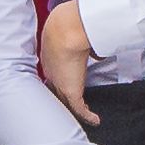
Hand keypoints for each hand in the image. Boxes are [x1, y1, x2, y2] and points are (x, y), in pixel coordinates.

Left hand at [34, 0, 97, 127]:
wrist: (65, 30)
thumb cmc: (65, 24)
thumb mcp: (67, 29)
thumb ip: (76, 37)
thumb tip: (92, 43)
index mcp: (48, 59)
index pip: (52, 75)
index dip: (57, 81)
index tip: (61, 84)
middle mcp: (52, 74)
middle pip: (55, 92)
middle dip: (60, 99)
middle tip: (67, 107)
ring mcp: (61, 84)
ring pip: (65, 102)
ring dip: (73, 109)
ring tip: (82, 116)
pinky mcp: (72, 91)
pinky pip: (80, 108)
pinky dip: (87, 115)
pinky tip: (95, 120)